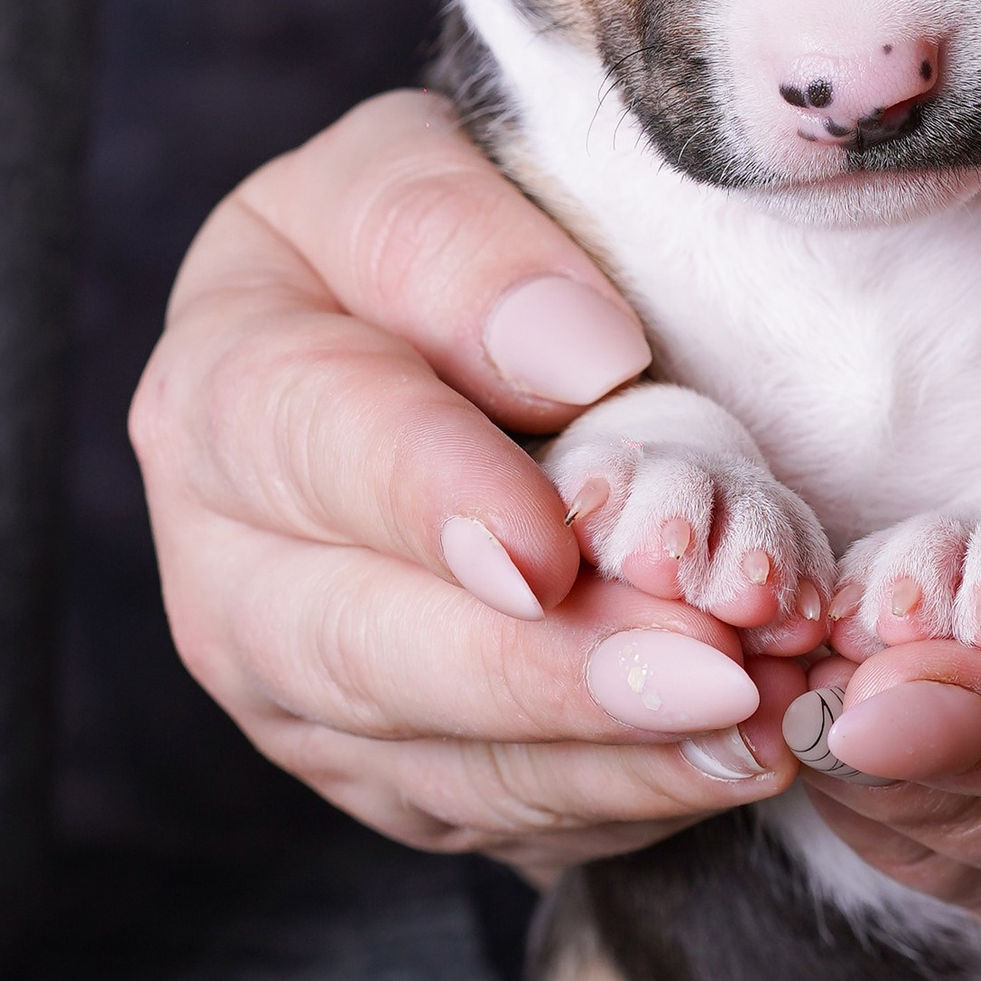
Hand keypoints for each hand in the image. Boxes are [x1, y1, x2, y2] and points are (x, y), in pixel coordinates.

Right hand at [130, 91, 814, 874]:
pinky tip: (734, 760)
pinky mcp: (375, 766)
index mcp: (225, 364)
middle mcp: (222, 546)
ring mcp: (287, 679)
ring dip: (600, 754)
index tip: (548, 546)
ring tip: (759, 726)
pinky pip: (484, 814)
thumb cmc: (461, 237)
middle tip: (710, 674)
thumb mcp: (443, 167)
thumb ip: (470, 242)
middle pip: (351, 639)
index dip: (425, 493)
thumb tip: (572, 358)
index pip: (306, 431)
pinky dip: (617, 800)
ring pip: (423, 757)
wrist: (465, 340)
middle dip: (537, 670)